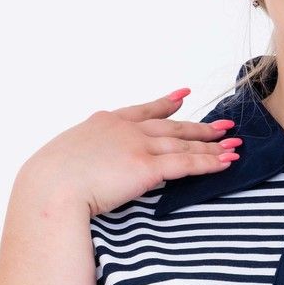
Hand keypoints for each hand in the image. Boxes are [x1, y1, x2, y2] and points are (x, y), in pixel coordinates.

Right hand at [15, 88, 242, 216]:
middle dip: (199, 128)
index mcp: (104, 123)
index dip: (166, 104)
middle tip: (223, 125)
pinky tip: (226, 162)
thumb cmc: (50, 181)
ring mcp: (137, 146)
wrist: (50, 188)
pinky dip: (209, 163)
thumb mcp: (68, 158)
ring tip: (233, 145)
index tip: (183, 96)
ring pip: (183, 145)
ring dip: (211, 146)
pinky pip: (186, 164)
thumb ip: (89, 155)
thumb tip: (94, 168)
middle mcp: (125, 130)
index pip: (143, 111)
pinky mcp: (146, 167)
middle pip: (171, 127)